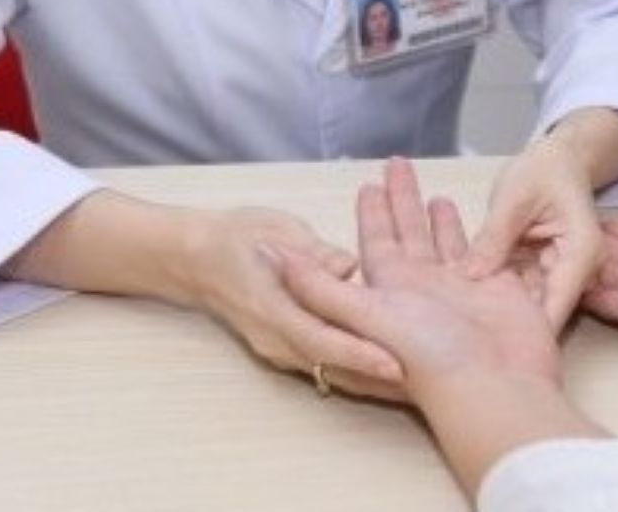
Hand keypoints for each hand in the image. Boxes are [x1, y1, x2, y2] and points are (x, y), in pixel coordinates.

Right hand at [180, 207, 403, 399]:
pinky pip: (325, 365)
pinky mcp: (286, 349)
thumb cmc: (236, 237)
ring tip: (416, 387)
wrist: (195, 261)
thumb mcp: (275, 230)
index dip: (360, 353)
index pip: (322, 339)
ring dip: (369, 379)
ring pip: (331, 371)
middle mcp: (276, 339)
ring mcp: (280, 349)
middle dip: (375, 377)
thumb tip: (349, 265)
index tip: (395, 364)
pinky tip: (386, 373)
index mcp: (273, 309)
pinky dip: (355, 369)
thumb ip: (314, 251)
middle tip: (421, 384)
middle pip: (333, 366)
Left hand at [280, 160, 597, 492]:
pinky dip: (469, 234)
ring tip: (431, 192)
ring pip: (441, 242)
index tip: (366, 185)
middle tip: (398, 164)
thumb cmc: (431, 360)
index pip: (375, 241)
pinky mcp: (494, 289)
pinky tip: (467, 221)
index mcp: (390, 291)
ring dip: (433, 218)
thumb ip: (320, 287)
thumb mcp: (367, 315)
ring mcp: (458, 290)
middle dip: (401, 200)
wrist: (496, 388)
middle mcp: (422, 289)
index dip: (370, 213)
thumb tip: (271, 259)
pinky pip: (476, 252)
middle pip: (407, 234)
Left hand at [466, 107, 617, 328]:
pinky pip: (520, 288)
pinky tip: (465, 300)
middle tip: (463, 337)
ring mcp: (561, 275)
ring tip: (458, 321)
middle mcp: (578, 272)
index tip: (490, 350)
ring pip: (528, 302)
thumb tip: (468, 276)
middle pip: (543, 308)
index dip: (525, 330)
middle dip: (507, 323)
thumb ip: (494, 236)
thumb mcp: (512, 198)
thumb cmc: (542, 170)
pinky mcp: (543, 273)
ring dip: (499, 308)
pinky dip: (497, 290)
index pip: (557, 304)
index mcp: (581, 254)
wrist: (558, 159)